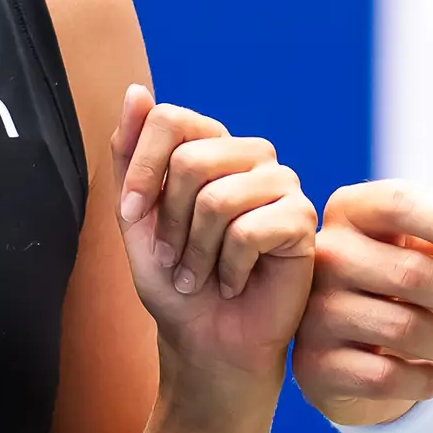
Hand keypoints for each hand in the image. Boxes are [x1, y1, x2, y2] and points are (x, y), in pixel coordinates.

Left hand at [111, 87, 315, 390]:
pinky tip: (235, 284)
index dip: (142, 171)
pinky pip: (251, 230)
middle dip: (169, 222)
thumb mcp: (135, 217)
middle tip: (175, 259)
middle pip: (191, 160)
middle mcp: (250, 157)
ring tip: (202, 276)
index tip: (131, 216)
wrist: (206, 342)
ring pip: (218, 199)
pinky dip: (230, 268)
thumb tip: (137, 90)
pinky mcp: (303, 220)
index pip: (171, 118)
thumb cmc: (175, 283)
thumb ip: (130, 154)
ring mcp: (281, 185)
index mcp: (212, 147)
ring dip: (197, 252)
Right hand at [290, 168, 432, 427]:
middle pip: (411, 273)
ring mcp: (312, 311)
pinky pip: (382, 375)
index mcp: (352, 210)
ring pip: (402, 328)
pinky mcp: (313, 365)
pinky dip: (425, 380)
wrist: (368, 354)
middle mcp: (322, 256)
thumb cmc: (412, 282)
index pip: (399, 202)